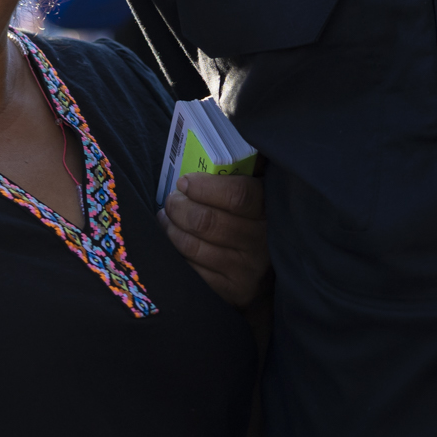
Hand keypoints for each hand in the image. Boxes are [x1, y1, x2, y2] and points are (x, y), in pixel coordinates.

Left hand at [160, 171, 268, 306]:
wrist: (270, 269)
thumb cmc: (255, 218)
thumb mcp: (259, 190)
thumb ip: (246, 168)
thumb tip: (221, 143)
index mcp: (270, 211)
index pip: (237, 195)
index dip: (204, 187)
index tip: (185, 182)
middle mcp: (262, 243)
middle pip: (206, 221)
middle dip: (179, 207)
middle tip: (172, 200)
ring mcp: (247, 270)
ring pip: (193, 245)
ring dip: (170, 228)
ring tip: (167, 218)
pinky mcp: (233, 292)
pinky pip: (192, 270)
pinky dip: (176, 254)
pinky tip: (175, 242)